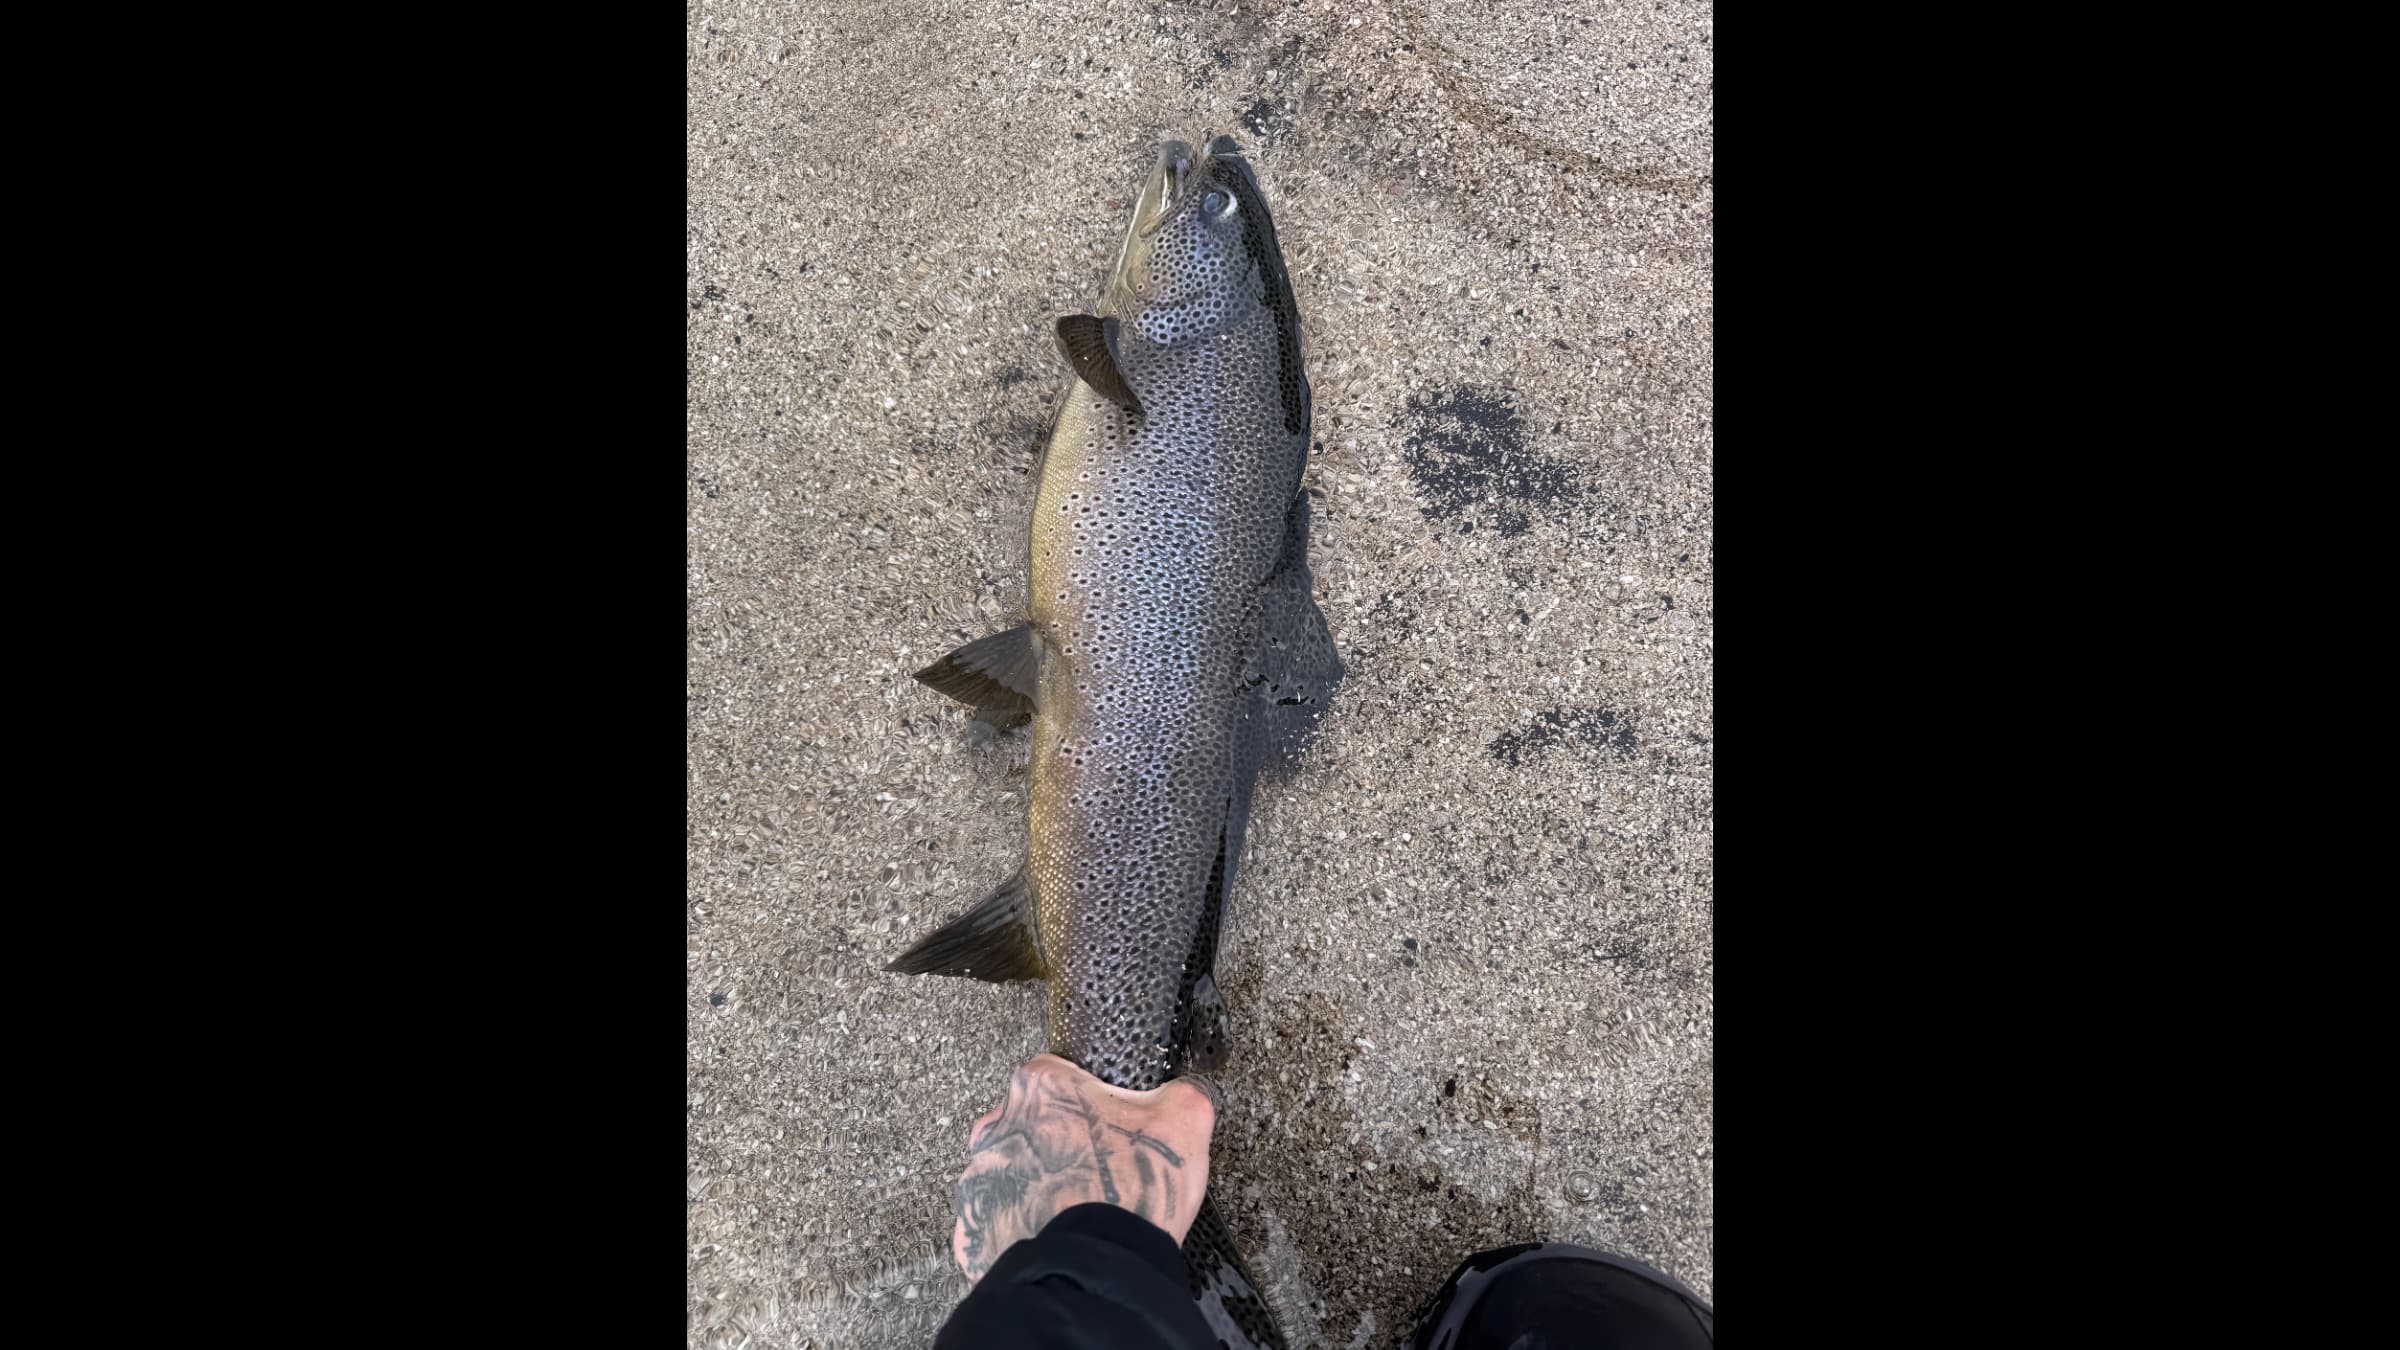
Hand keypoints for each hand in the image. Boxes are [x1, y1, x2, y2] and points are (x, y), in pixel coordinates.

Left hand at [950, 1053, 1217, 1281]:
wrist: (1102, 1267)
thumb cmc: (1131, 1193)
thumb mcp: (1184, 1120)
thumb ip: (1182, 1092)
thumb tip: (1187, 1093)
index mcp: (1039, 1087)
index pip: (1056, 1074)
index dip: (1086, 1099)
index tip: (1102, 1121)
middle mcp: (998, 1128)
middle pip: (1026, 1125)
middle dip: (1055, 1145)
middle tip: (1093, 1170)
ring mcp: (979, 1181)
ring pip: (1009, 1174)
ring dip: (1036, 1186)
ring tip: (1075, 1208)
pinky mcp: (974, 1230)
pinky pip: (996, 1223)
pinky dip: (1021, 1228)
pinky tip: (1054, 1235)